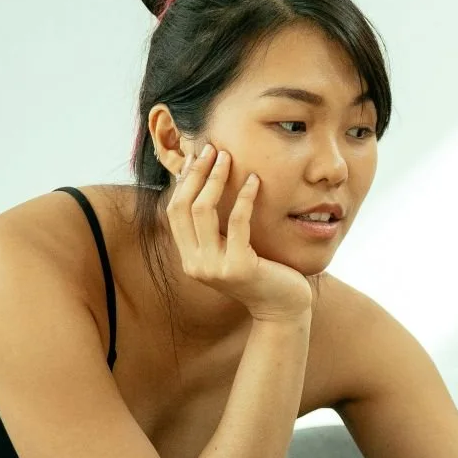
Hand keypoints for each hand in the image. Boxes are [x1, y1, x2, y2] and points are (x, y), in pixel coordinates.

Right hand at [168, 144, 316, 321]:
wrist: (282, 308)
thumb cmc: (262, 274)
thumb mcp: (231, 250)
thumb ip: (216, 230)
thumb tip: (207, 187)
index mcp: (189, 258)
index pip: (175, 211)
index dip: (184, 181)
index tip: (197, 156)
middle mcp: (195, 264)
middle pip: (183, 206)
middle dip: (197, 173)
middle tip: (212, 149)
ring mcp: (214, 267)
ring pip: (204, 210)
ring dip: (216, 179)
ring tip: (229, 157)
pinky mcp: (238, 266)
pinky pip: (237, 222)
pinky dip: (244, 197)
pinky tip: (256, 180)